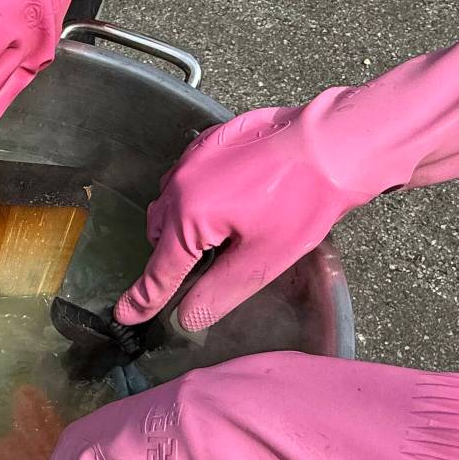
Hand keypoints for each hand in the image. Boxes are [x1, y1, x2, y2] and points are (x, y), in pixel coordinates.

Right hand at [118, 45, 458, 330]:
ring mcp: (190, 158)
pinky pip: (185, 178)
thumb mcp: (264, 259)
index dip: (143, 298)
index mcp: (189, 216)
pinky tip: (232, 198)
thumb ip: (219, 291)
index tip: (124, 316)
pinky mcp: (207, 142)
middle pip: (160, 235)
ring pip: (170, 204)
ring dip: (183, 225)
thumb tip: (187, 317)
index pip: (161, 269)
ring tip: (223, 231)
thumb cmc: (303, 202)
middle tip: (207, 266)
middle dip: (173, 255)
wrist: (335, 142)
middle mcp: (179, 184)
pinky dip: (195, 196)